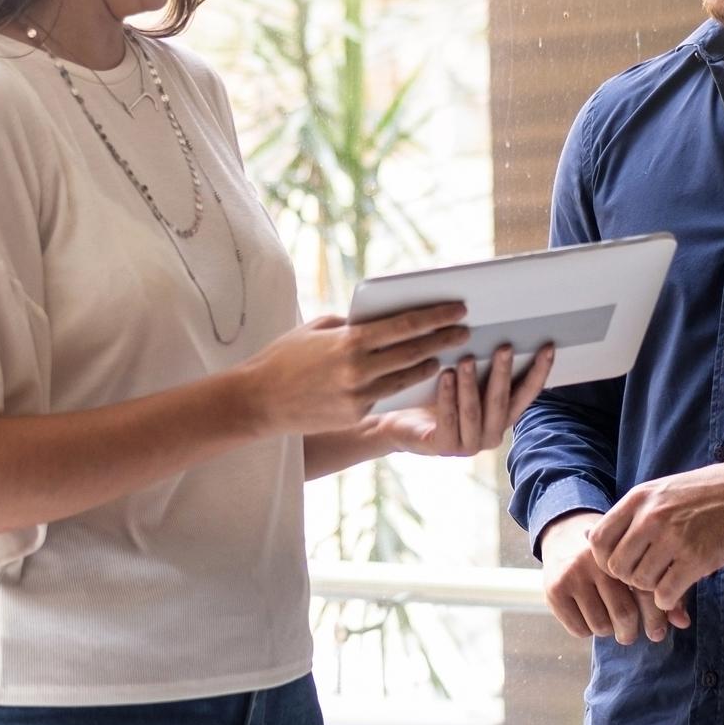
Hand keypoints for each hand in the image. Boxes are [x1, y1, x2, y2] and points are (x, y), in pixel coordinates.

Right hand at [236, 305, 469, 436]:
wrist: (259, 401)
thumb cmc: (284, 358)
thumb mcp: (315, 329)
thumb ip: (349, 324)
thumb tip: (380, 319)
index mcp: (349, 340)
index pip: (404, 325)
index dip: (435, 317)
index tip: (458, 310)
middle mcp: (358, 368)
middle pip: (414, 352)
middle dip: (443, 340)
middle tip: (464, 331)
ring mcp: (358, 395)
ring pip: (407, 378)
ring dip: (431, 365)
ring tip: (446, 355)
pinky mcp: (355, 414)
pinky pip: (388, 396)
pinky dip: (405, 385)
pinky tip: (419, 378)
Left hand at [377, 343, 555, 457]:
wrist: (401, 424)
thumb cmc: (436, 397)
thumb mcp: (466, 382)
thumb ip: (483, 368)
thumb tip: (500, 332)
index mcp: (502, 417)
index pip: (526, 394)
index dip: (539, 372)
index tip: (547, 347)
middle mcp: (491, 434)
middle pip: (501, 401)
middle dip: (503, 373)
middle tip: (504, 347)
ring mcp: (469, 445)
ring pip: (474, 411)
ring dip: (471, 384)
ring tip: (468, 359)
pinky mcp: (444, 447)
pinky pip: (448, 419)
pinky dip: (447, 396)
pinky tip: (445, 375)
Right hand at [539, 510, 689, 644]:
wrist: (563, 531)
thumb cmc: (611, 552)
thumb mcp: (636, 558)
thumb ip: (662, 587)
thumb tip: (683, 623)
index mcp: (620, 549)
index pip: (645, 592)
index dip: (656, 618)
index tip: (658, 633)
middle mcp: (595, 561)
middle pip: (624, 614)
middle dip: (630, 632)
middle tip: (629, 633)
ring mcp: (572, 575)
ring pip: (601, 626)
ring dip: (608, 631)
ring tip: (608, 621)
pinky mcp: (554, 590)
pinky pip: (579, 629)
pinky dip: (587, 630)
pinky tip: (588, 615)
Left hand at [587, 456, 723, 612]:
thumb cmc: (700, 494)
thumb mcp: (658, 492)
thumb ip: (627, 515)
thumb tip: (589, 538)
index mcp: (638, 499)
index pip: (599, 540)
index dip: (603, 560)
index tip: (619, 564)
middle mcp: (652, 518)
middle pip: (617, 567)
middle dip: (627, 578)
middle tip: (643, 576)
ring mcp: (674, 539)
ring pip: (641, 582)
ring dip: (650, 588)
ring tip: (663, 580)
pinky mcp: (696, 559)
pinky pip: (666, 593)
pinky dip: (667, 599)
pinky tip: (675, 590)